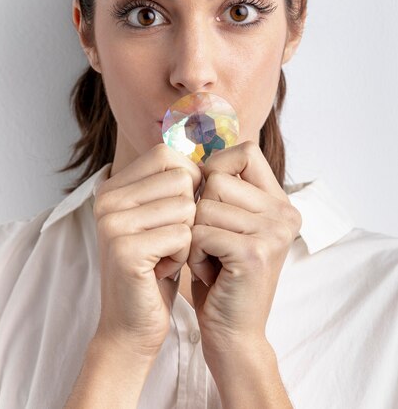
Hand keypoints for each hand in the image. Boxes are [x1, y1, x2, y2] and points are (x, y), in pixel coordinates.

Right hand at [92, 143, 201, 358]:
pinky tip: (162, 270)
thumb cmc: (155, 266)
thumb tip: (208, 144)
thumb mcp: (161, 216)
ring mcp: (112, 222)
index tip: (180, 211)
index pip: (166, 154)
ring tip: (164, 255)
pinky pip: (183, 235)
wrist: (133, 324)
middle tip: (167, 240)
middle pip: (181, 178)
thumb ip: (172, 181)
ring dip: (187, 236)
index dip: (188, 179)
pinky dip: (183, 256)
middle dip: (189, 213)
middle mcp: (107, 198)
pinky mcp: (125, 249)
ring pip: (186, 207)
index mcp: (113, 186)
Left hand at [187, 140, 301, 358]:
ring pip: (203, 206)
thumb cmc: (222, 274)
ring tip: (211, 258)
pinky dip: (193, 254)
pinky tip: (209, 272)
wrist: (233, 333)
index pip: (245, 150)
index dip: (216, 168)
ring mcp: (274, 232)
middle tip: (212, 243)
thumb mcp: (227, 223)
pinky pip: (200, 233)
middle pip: (216, 179)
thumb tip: (190, 142)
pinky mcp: (255, 253)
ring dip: (194, 235)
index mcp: (280, 201)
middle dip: (200, 212)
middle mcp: (284, 212)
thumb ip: (223, 186)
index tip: (208, 198)